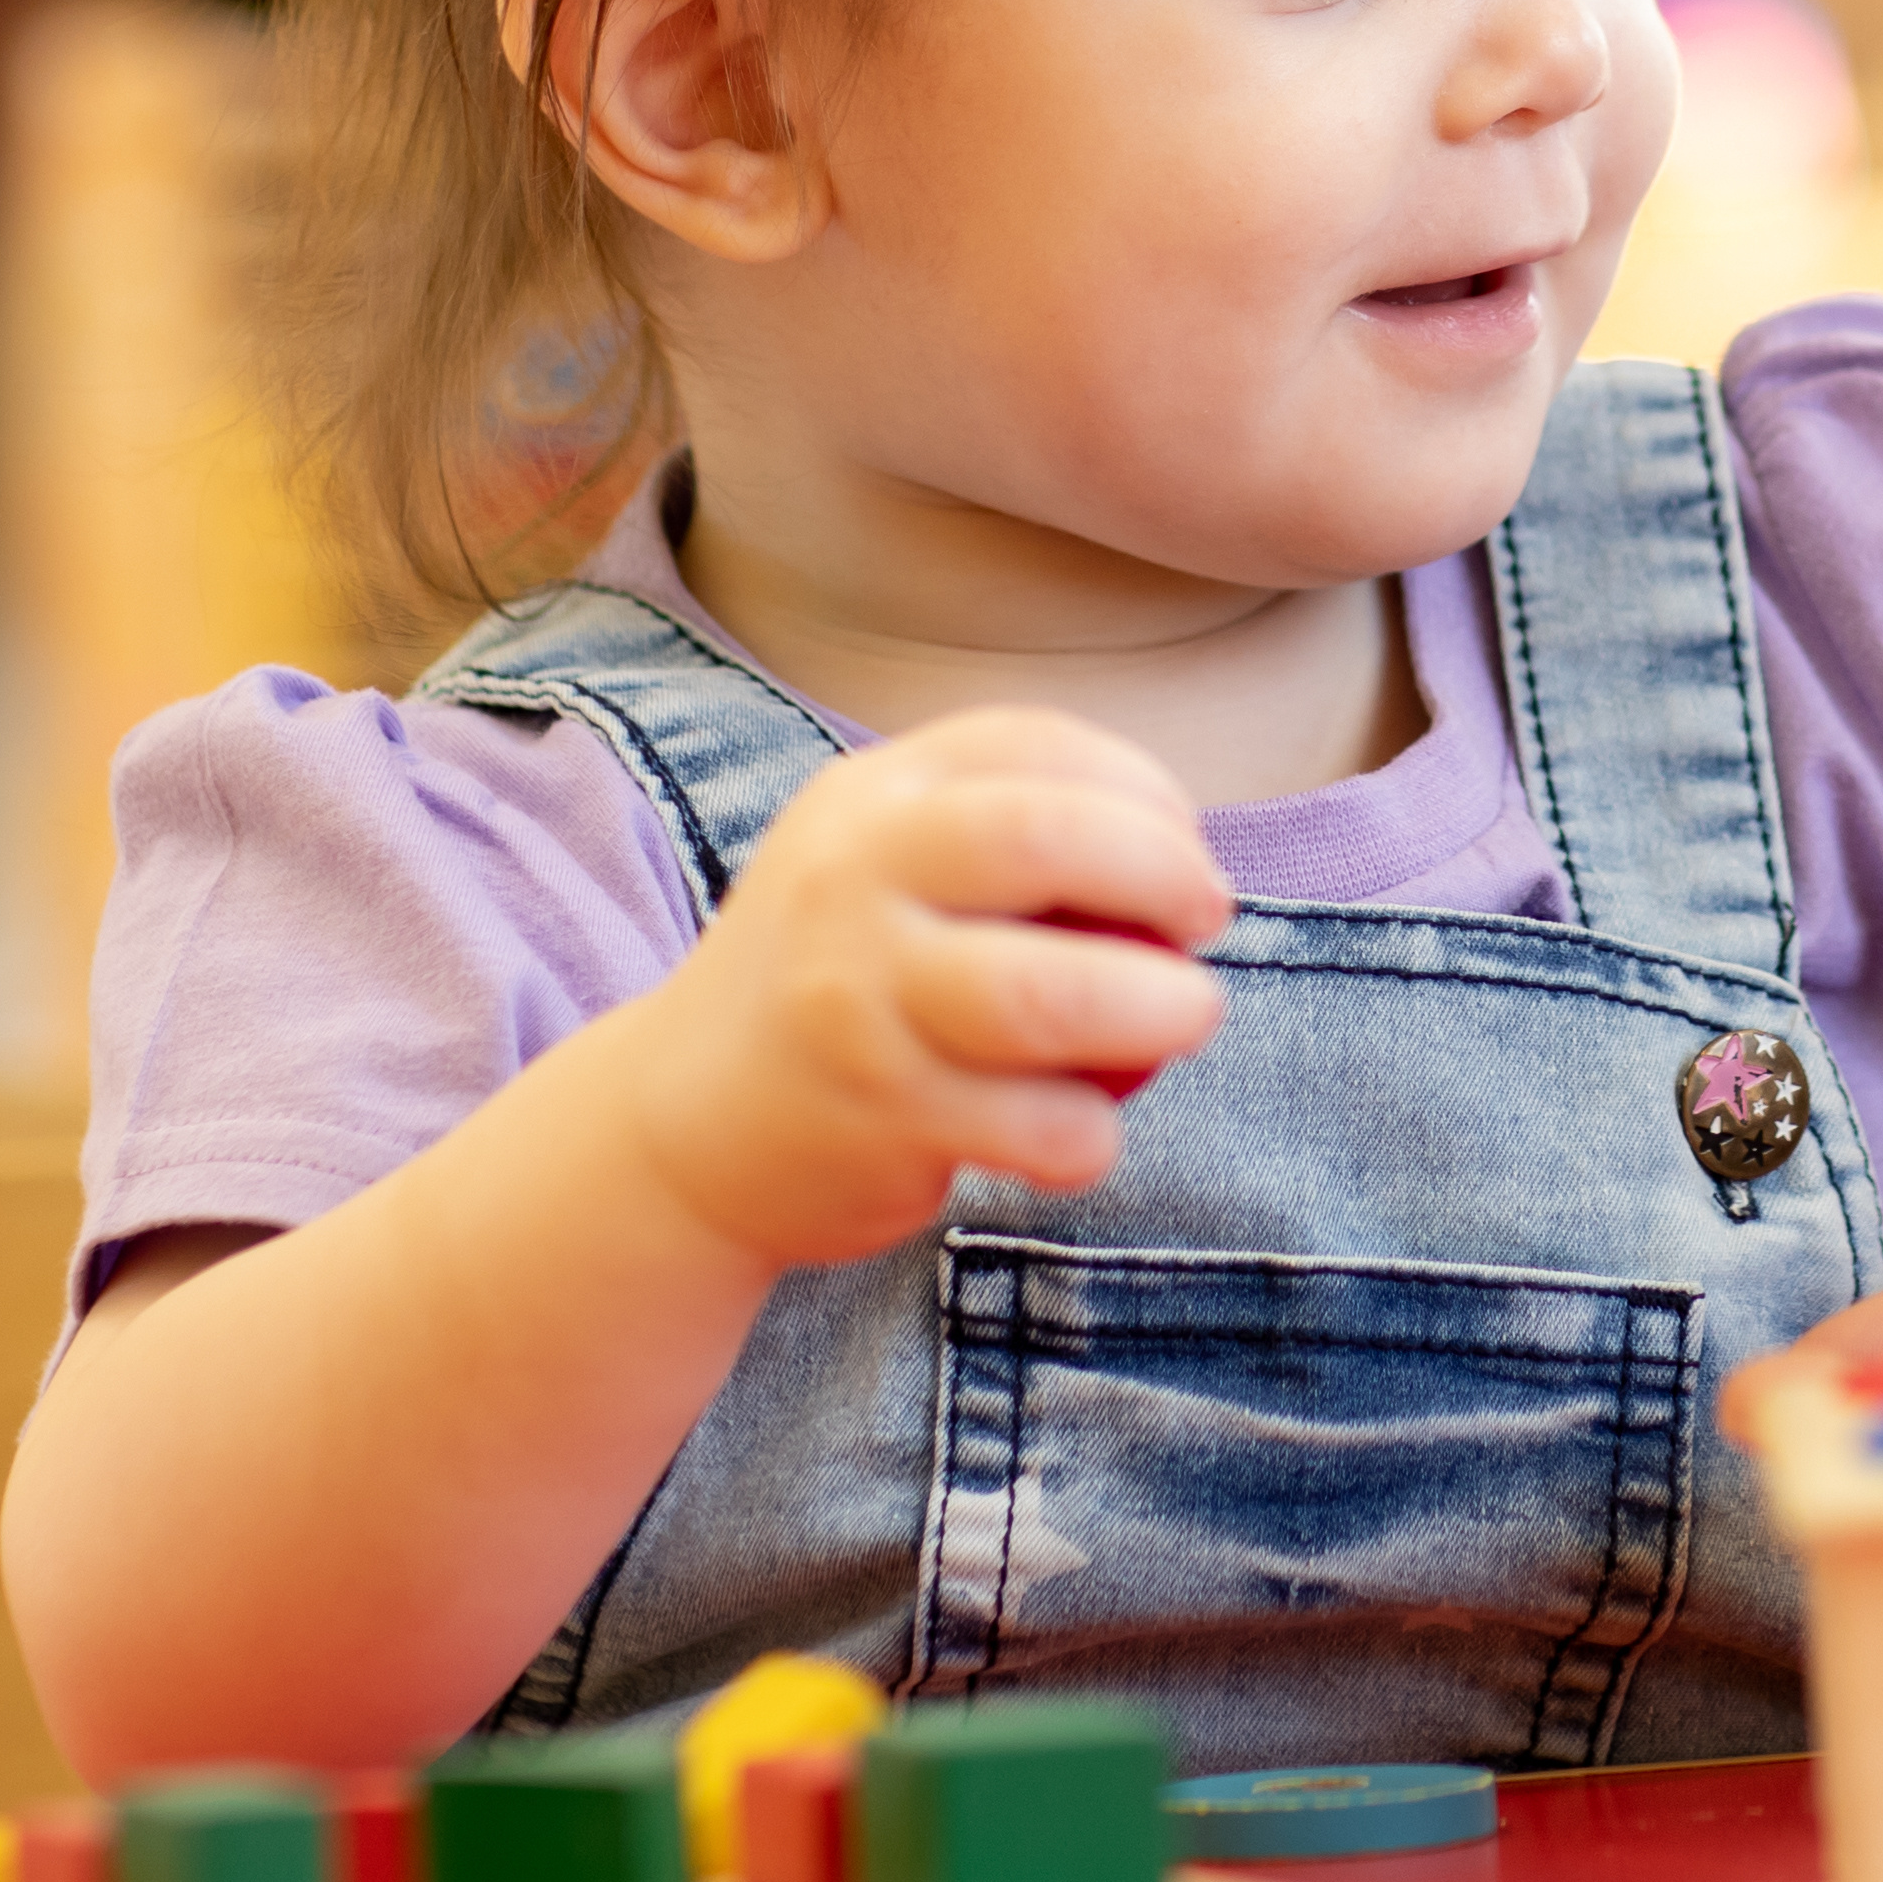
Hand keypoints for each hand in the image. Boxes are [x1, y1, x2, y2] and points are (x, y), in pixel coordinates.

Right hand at [608, 710, 1232, 1274]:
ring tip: (1188, 1018)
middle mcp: (854, 881)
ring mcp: (859, 1000)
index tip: (1183, 847)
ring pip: (1049, 998)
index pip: (1034, 745)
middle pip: (1047, 839)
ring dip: (1160, 1010)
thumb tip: (1184, 852)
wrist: (676, 1121)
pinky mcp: (880, 1116)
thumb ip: (998, 832)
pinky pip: (1037, 1127)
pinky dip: (1092, 1136)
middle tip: (1206, 919)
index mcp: (871, 798)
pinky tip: (1078, 1134)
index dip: (1145, 789)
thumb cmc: (833, 979)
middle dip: (1164, 871)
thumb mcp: (878, 863)